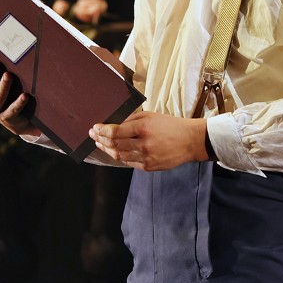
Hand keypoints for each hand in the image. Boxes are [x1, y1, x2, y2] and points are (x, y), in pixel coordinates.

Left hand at [89, 110, 208, 170]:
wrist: (190, 141)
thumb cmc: (171, 126)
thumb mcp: (151, 116)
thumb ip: (132, 120)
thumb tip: (114, 124)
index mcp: (143, 128)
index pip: (115, 132)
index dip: (102, 131)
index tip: (94, 128)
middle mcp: (143, 144)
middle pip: (114, 145)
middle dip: (100, 139)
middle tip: (93, 136)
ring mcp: (146, 157)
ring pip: (119, 156)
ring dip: (107, 150)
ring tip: (100, 144)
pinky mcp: (148, 167)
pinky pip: (129, 163)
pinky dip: (119, 157)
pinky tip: (115, 152)